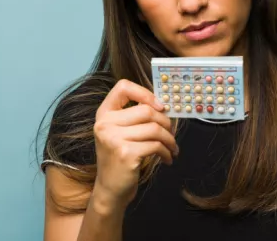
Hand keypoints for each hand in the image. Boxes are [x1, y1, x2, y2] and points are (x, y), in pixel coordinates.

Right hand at [92, 79, 177, 209]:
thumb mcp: (121, 133)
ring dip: (170, 139)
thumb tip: (165, 106)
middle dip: (166, 122)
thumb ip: (135, 117)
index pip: (123, 87)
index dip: (145, 93)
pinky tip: (168, 158)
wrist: (111, 189)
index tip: (159, 106)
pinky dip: (167, 152)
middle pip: (147, 110)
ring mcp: (114, 139)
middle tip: (172, 133)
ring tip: (172, 148)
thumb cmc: (121, 157)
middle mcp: (105, 124)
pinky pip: (156, 145)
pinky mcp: (126, 153)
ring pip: (155, 129)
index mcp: (104, 114)